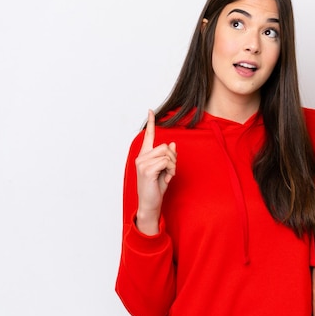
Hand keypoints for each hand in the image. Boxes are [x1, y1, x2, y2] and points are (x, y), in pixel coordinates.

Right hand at [134, 109, 176, 234]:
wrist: (150, 204)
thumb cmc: (156, 188)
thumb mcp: (165, 170)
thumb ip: (167, 157)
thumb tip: (172, 144)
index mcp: (144, 156)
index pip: (148, 136)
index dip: (151, 123)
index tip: (151, 111)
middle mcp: (141, 157)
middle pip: (165, 147)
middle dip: (173, 159)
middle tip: (169, 171)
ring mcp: (142, 163)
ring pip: (167, 154)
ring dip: (172, 165)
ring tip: (167, 175)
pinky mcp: (146, 170)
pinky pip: (166, 162)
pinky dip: (170, 170)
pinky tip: (166, 178)